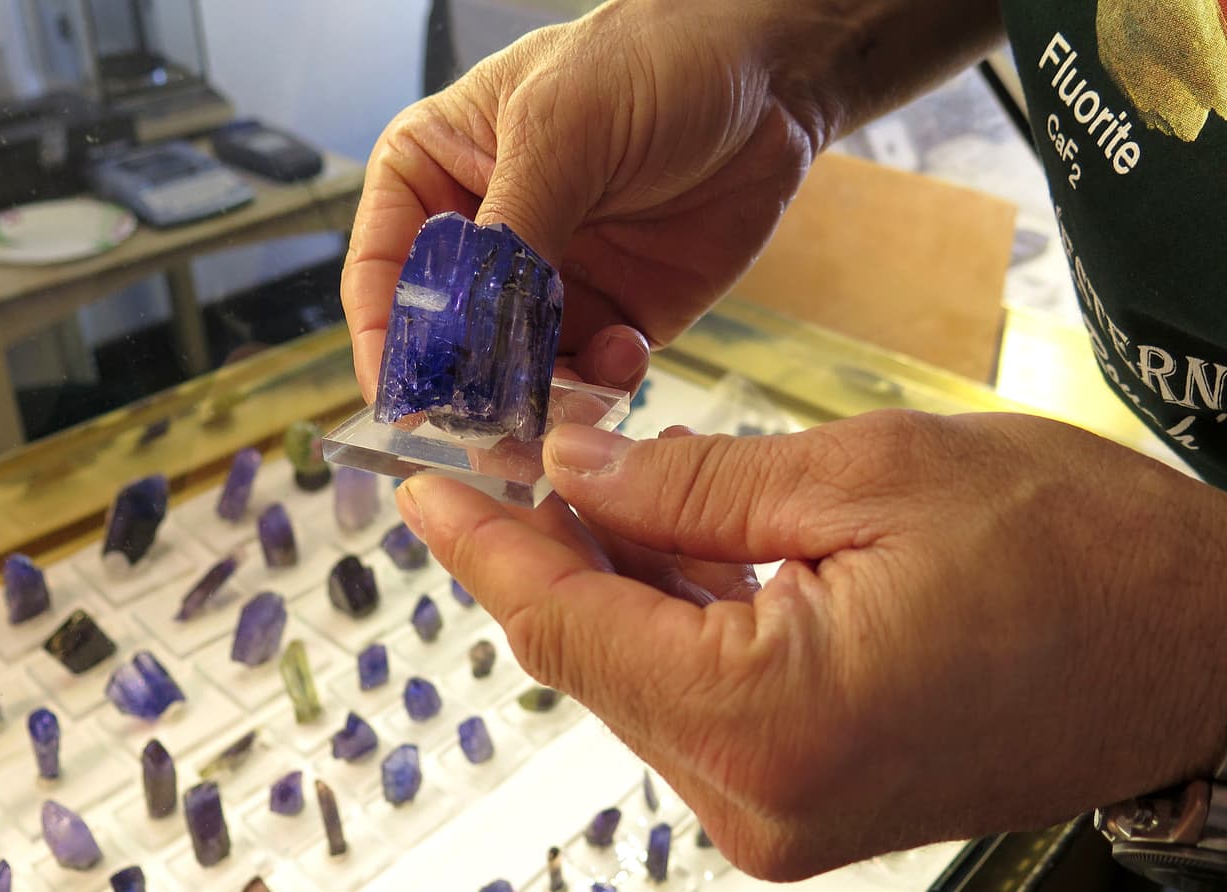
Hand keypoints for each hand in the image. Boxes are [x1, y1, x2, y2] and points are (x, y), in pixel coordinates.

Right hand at [341, 0, 818, 399]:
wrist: (770, 76)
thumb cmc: (649, 61)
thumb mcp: (560, 132)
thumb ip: (507, 236)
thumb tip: (462, 339)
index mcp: (437, 173)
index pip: (384, 269)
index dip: (386, 339)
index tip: (401, 399)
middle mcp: (485, 238)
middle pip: (447, 340)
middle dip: (465, 388)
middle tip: (488, 428)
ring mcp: (550, 284)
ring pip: (515, 374)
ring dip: (537, 400)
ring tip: (565, 404)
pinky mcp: (616, 315)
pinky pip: (589, 378)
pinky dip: (601, 387)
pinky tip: (628, 353)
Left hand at [395, 410, 1226, 880]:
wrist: (1199, 648)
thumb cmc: (1072, 548)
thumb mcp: (864, 473)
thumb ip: (691, 485)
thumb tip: (573, 472)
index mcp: (767, 717)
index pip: (565, 624)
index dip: (483, 543)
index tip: (422, 484)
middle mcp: (756, 798)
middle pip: (590, 656)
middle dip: (540, 551)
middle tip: (503, 455)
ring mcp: (779, 814)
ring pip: (637, 676)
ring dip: (605, 581)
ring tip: (584, 481)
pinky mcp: (804, 800)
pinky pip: (694, 700)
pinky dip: (665, 621)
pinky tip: (662, 546)